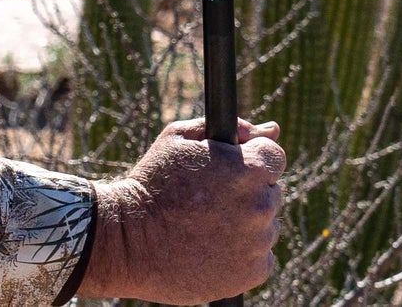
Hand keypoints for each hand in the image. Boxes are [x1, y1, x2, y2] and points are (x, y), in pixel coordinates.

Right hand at [72, 118, 284, 302]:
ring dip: (245, 226)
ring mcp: (259, 242)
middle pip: (271, 193)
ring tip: (205, 228)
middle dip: (247, 194)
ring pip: (266, 228)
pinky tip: (212, 250)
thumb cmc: (151, 184)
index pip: (275, 158)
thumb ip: (233, 130)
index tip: (228, 175)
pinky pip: (260, 259)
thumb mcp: (180, 140)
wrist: (127, 241)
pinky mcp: (252, 273)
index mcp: (250, 168)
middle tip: (209, 203)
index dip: (250, 163)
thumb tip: (272, 129)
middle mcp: (262, 205)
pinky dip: (243, 256)